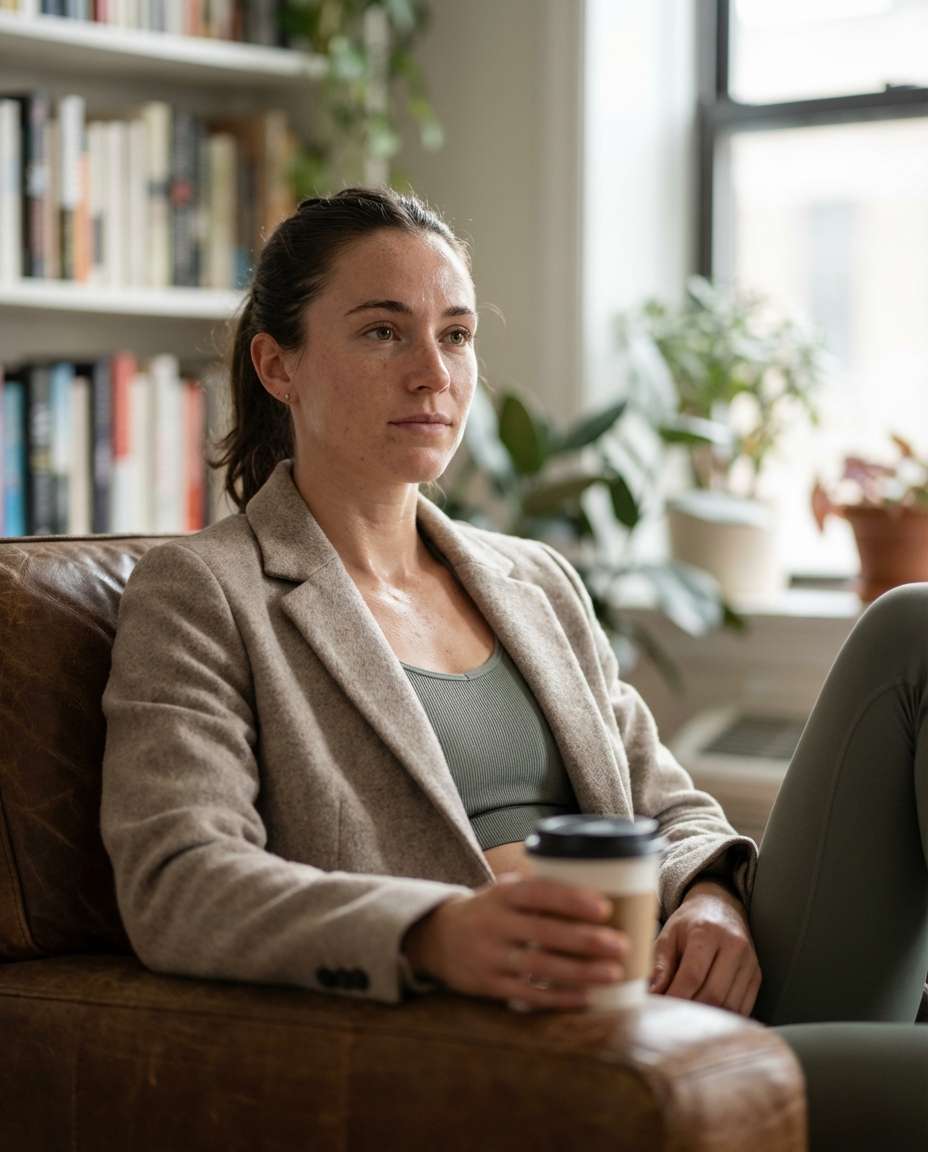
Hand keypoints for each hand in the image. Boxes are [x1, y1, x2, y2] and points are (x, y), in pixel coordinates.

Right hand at [401, 872, 629, 1012]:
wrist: (437, 938)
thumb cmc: (489, 911)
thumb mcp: (505, 891)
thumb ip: (540, 891)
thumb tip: (602, 890)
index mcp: (502, 894)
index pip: (539, 893)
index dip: (571, 900)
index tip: (605, 907)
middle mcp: (494, 923)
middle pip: (544, 932)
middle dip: (586, 940)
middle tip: (621, 945)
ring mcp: (490, 957)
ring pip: (540, 966)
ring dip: (580, 971)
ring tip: (614, 973)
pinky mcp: (489, 986)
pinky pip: (528, 994)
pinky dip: (559, 997)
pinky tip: (586, 997)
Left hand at [648, 880, 760, 1016]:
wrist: (720, 907)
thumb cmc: (689, 924)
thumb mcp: (668, 936)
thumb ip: (660, 965)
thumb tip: (652, 994)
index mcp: (707, 931)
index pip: (693, 975)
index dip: (676, 996)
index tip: (662, 1008)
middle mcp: (734, 945)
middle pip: (714, 994)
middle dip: (691, 1011)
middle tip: (673, 1017)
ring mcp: (749, 962)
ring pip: (730, 1005)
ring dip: (708, 1018)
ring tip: (688, 1017)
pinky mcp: (757, 975)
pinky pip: (742, 1007)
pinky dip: (723, 1017)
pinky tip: (707, 1016)